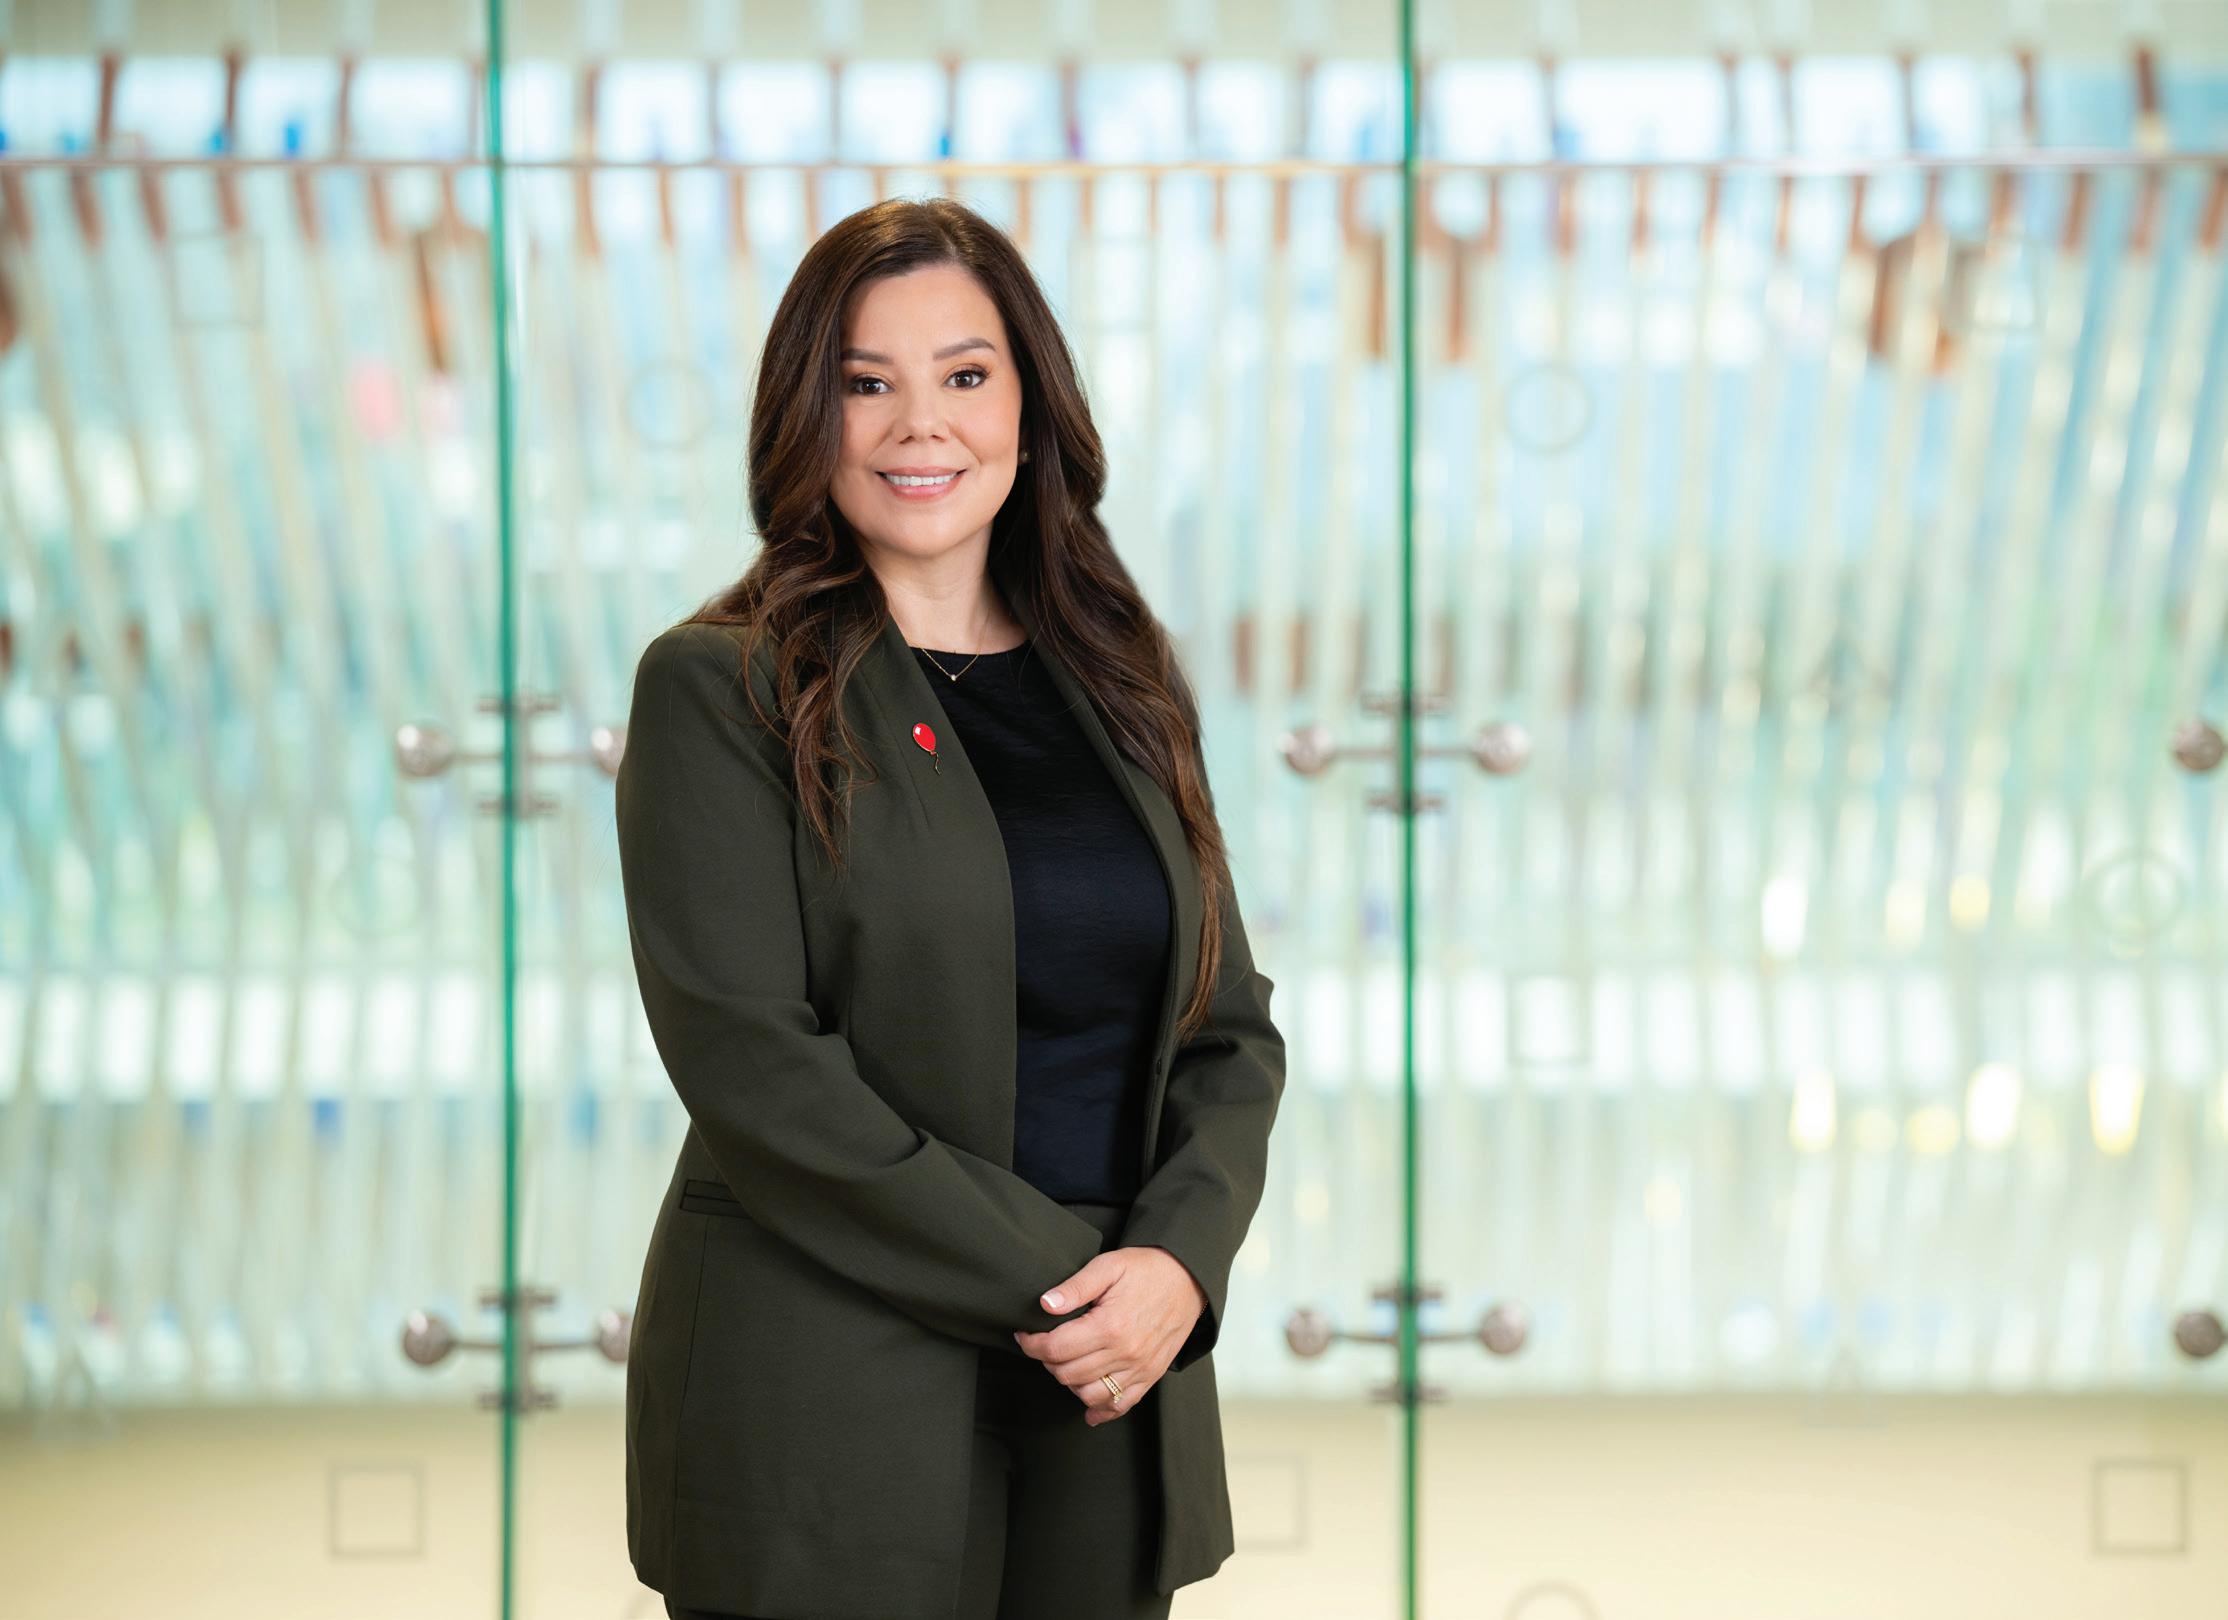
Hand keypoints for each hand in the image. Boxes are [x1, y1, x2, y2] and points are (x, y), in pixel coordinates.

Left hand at [1012, 1245, 1206, 1424]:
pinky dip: (1101, 1409)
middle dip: (1047, 1361)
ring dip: (1070, 1383)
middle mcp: (1125, 1353)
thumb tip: (1045, 1304)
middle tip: (1045, 1344)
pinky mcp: (1150, 1376)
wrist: (1188, 1279)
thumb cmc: (1147, 1270)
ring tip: (1066, 1362)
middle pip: (1068, 1375)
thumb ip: (1076, 1286)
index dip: (1032, 1344)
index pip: (1056, 1349)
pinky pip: (1121, 1405)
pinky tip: (1088, 1406)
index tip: (1025, 1335)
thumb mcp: (1109, 1265)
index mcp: (1109, 1326)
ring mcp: (1139, 1369)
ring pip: (1089, 1395)